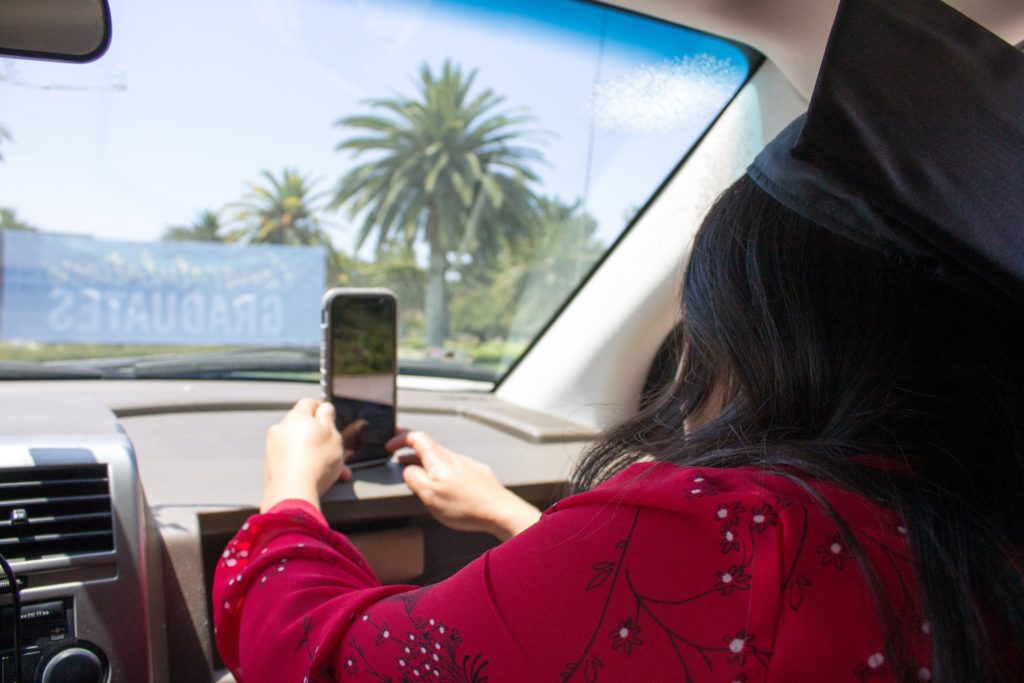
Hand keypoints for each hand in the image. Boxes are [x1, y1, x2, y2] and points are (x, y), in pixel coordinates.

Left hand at [260, 399, 350, 512]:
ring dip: (316, 455)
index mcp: (296, 417)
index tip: (330, 419)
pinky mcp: (272, 467)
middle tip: (336, 449)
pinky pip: (293, 461)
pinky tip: (318, 477)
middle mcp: (281, 430)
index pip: (309, 404)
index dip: (322, 410)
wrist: (293, 492)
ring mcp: (274, 449)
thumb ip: (328, 417)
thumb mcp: (333, 434)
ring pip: (301, 447)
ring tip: (334, 470)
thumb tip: (325, 408)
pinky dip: (305, 466)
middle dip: (321, 438)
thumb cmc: (314, 462)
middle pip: (305, 428)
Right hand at [388, 431, 541, 540]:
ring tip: (416, 471)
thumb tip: (407, 469)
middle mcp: (453, 458)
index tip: (389, 446)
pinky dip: (442, 471)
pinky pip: (454, 467)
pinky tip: (443, 483)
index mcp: (439, 460)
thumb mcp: (429, 495)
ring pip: (441, 458)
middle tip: (397, 457)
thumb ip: (414, 478)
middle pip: (428, 447)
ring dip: (425, 462)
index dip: (400, 438)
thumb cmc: (466, 506)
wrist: (500, 511)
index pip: (416, 437)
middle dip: (410, 451)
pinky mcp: (478, 474)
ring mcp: (467, 465)